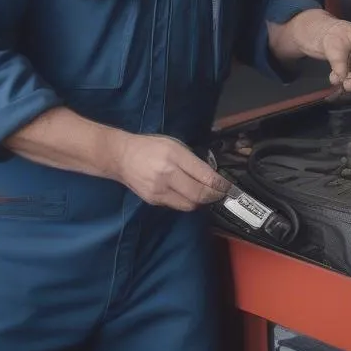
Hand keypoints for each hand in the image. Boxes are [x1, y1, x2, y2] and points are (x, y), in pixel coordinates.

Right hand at [112, 133, 230, 210]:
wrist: (121, 157)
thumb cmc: (151, 147)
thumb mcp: (175, 146)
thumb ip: (193, 161)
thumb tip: (211, 176)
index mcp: (175, 157)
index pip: (204, 176)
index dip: (220, 185)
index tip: (229, 187)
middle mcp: (167, 175)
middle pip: (198, 195)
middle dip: (214, 196)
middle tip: (221, 194)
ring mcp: (159, 191)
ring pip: (189, 204)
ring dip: (201, 201)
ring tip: (206, 195)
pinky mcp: (153, 200)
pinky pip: (177, 205)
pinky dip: (186, 202)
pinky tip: (189, 195)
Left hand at [268, 9, 350, 95]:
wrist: (321, 33)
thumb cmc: (330, 32)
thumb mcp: (333, 44)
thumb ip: (338, 61)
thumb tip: (342, 78)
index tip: (347, 84)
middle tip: (341, 86)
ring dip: (347, 83)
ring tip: (334, 78)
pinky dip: (344, 82)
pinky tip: (334, 77)